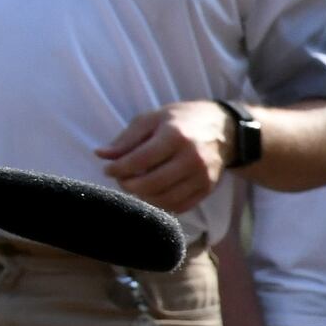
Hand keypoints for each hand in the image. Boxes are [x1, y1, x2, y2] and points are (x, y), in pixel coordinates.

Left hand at [96, 101, 232, 212]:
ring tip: (136, 186)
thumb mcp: (152, 119)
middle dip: (128, 185)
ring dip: (143, 197)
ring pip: (165, 199)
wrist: (224, 130)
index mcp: (175, 136)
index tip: (108, 169)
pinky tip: (153, 193)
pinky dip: (161, 204)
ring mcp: (202, 177)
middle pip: (151, 183)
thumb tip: (101, 155)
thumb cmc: (182, 121)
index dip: (118, 168)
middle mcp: (192, 158)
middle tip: (121, 180)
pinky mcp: (207, 189)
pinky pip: (180, 206)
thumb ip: (126, 139)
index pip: (139, 160)